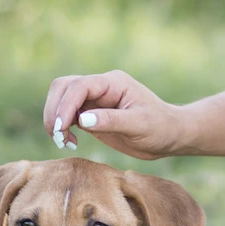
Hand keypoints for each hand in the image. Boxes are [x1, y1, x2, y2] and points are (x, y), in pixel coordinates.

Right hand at [43, 70, 188, 159]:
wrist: (169, 136)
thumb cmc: (160, 128)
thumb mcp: (139, 125)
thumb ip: (112, 120)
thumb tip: (82, 119)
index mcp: (113, 83)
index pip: (80, 86)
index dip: (66, 105)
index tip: (61, 128)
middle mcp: (101, 87)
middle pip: (63, 87)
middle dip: (55, 110)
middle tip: (59, 137)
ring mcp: (94, 100)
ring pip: (61, 98)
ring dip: (55, 118)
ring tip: (64, 141)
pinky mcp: (91, 114)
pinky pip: (66, 114)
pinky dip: (61, 127)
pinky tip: (70, 142)